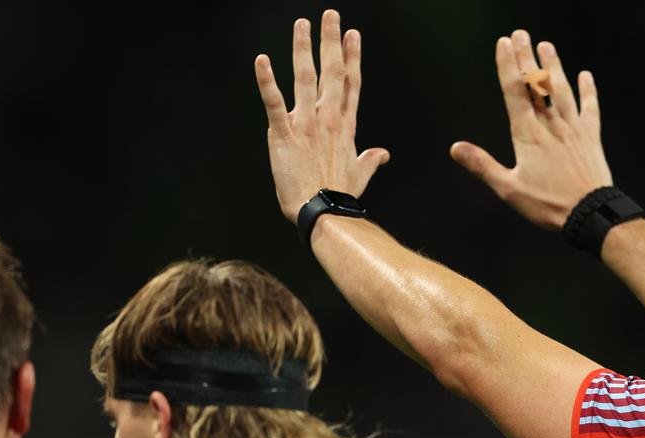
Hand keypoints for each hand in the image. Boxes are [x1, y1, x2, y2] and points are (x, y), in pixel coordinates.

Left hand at [254, 9, 390, 223]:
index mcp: (345, 125)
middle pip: (332, 72)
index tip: (352, 35)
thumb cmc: (339, 196)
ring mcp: (306, 123)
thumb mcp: (360, 175)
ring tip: (301, 24)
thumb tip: (383, 154)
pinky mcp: (283, 133)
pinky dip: (266, 80)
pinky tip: (261, 60)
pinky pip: (273, 102)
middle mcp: (328, 118)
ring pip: (305, 78)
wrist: (323, 211)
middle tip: (330, 15)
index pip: (351, 83)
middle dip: (331, 41)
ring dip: (302, 48)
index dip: (352, 57)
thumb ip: (370, 160)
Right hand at [451, 30, 613, 229]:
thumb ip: (482, 165)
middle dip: (527, 57)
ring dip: (554, 66)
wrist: (590, 212)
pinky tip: (586, 76)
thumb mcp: (508, 188)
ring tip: (546, 45)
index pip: (515, 92)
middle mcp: (550, 125)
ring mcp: (573, 128)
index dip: (508, 66)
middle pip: (537, 84)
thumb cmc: (547, 204)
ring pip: (562, 90)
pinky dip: (588, 91)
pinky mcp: (591, 137)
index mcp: (527, 134)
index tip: (504, 44)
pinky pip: (590, 108)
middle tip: (521, 34)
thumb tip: (455, 148)